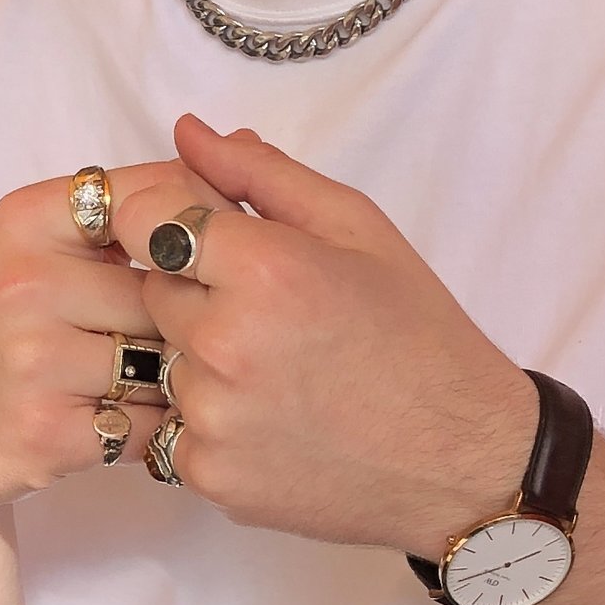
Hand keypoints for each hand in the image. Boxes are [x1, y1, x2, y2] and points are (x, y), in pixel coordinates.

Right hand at [0, 157, 215, 511]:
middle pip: (169, 287)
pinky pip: (151, 422)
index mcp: (27, 218)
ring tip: (150, 380)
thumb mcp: (50, 247)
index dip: (199, 230)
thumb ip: (137, 206)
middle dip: (186, 318)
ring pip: (166, 356)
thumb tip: (247, 145)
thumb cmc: (15, 329)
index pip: (154, 195)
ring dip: (178, 376)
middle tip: (172, 338)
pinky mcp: (46, 427)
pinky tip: (131, 421)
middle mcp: (24, 280)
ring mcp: (32, 356)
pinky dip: (157, 427)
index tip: (203, 262)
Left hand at [112, 113, 533, 551]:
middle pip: (150, 289)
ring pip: (159, 361)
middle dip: (193, 290)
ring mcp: (211, 415)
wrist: (463, 460)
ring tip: (279, 370)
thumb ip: (262, 175)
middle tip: (269, 312)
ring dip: (200, 357)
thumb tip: (188, 131)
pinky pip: (173, 425)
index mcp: (265, 269)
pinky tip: (274, 418)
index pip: (142, 217)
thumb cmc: (417, 336)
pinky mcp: (207, 473)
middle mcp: (225, 343)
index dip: (162, 219)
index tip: (193, 234)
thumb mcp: (358, 229)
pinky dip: (210, 419)